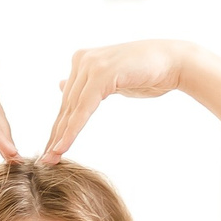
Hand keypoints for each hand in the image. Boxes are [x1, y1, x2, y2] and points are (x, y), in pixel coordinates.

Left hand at [39, 39, 202, 163]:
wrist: (175, 62)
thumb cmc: (148, 73)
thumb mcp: (112, 79)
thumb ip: (88, 85)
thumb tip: (61, 85)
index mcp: (82, 60)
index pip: (67, 101)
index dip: (58, 127)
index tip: (50, 150)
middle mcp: (82, 60)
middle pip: (66, 106)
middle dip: (55, 135)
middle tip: (45, 160)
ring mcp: (91, 65)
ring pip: (71, 109)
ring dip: (60, 136)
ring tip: (51, 159)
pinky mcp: (101, 74)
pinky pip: (83, 109)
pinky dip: (72, 130)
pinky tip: (63, 147)